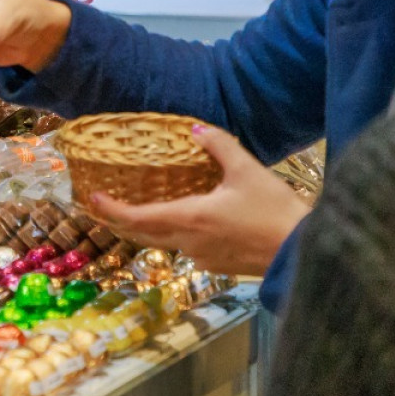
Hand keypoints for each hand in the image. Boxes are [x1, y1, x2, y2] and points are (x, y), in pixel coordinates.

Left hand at [88, 125, 311, 276]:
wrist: (303, 255)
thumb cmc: (275, 211)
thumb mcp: (248, 170)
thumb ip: (219, 146)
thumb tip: (195, 129)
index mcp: (190, 219)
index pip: (138, 217)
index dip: (112, 209)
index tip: (91, 200)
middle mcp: (189, 243)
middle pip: (144, 234)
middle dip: (121, 220)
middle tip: (102, 207)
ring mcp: (203, 259)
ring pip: (164, 243)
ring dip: (145, 229)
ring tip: (133, 212)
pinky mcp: (218, 266)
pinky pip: (185, 249)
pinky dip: (171, 235)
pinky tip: (181, 223)